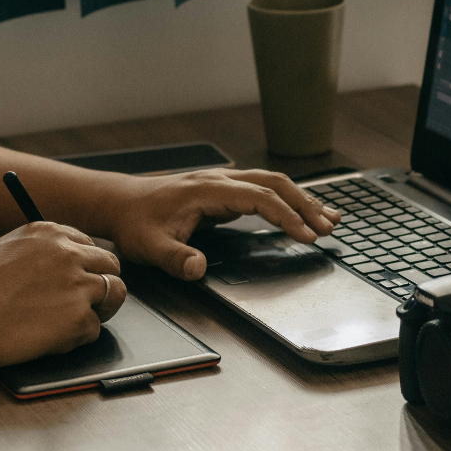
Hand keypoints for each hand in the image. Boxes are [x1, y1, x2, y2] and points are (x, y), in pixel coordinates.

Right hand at [0, 222, 125, 367]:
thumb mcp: (7, 248)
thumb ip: (43, 248)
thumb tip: (70, 253)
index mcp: (51, 233)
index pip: (91, 244)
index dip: (88, 265)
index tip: (80, 277)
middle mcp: (69, 254)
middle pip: (111, 265)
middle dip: (103, 283)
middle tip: (89, 301)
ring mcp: (77, 285)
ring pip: (115, 293)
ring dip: (102, 308)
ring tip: (78, 319)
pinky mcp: (79, 318)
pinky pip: (95, 328)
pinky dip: (79, 336)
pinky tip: (53, 338)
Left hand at [98, 169, 341, 280]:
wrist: (120, 203)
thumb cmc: (135, 223)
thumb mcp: (149, 246)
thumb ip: (175, 259)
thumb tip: (198, 270)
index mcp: (208, 190)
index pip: (259, 197)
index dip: (286, 215)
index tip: (306, 235)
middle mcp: (221, 180)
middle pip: (276, 184)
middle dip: (306, 205)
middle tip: (329, 228)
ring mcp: (225, 182)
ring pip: (274, 183)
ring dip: (303, 200)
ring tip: (330, 219)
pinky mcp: (226, 191)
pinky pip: (265, 190)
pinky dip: (289, 200)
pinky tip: (304, 212)